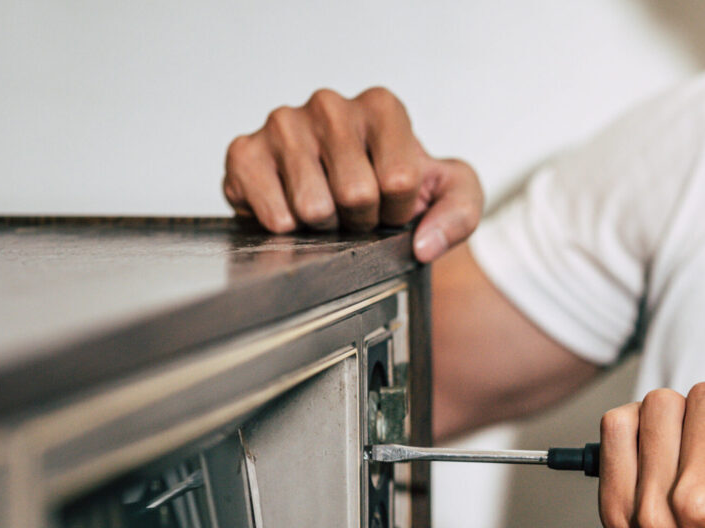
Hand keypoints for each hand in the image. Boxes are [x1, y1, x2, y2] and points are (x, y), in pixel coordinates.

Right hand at [223, 87, 483, 261]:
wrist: (345, 199)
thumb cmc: (394, 191)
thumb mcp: (450, 195)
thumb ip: (460, 214)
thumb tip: (424, 244)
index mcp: (381, 107)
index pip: (399, 179)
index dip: (398, 211)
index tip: (391, 206)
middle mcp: (330, 106)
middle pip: (356, 193)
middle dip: (361, 220)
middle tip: (355, 213)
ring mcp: (283, 125)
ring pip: (314, 205)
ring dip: (325, 226)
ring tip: (326, 211)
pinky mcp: (245, 152)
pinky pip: (272, 211)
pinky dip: (286, 227)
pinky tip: (291, 212)